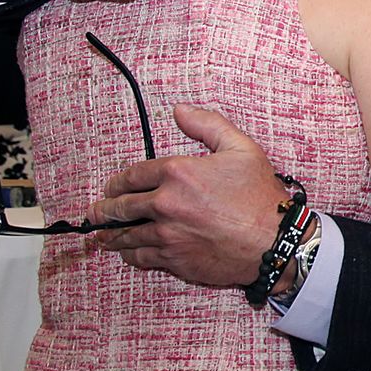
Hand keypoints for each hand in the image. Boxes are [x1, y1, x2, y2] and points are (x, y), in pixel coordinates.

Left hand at [89, 104, 287, 286]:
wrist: (274, 241)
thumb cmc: (260, 196)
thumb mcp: (241, 148)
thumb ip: (207, 125)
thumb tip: (180, 111)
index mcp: (177, 173)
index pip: (132, 176)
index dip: (117, 182)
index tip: (112, 188)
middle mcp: (165, 204)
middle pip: (121, 208)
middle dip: (104, 209)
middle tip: (95, 212)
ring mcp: (167, 235)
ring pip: (126, 235)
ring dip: (111, 234)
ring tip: (102, 235)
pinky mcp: (174, 260)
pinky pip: (141, 258)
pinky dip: (130, 254)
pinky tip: (126, 252)